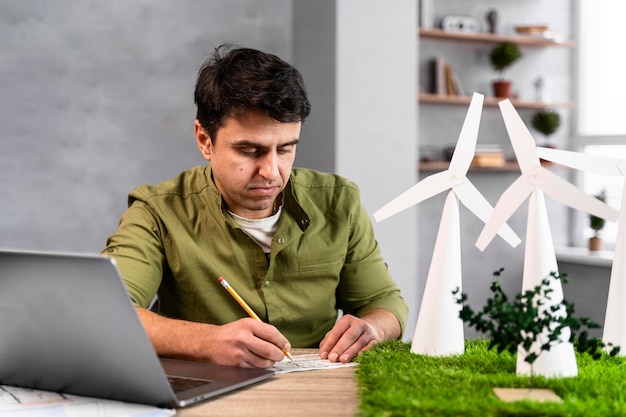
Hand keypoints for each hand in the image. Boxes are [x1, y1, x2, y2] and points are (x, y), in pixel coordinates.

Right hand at [136, 308, 290, 367]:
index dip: (282, 341)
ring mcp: (239, 352)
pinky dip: (260, 367)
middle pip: (269, 349)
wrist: (207, 343)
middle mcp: (243, 338)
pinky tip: (260, 363)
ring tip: (270, 359)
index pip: (272, 333)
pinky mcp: (235, 364)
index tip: (286, 346)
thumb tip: (281, 343)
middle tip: (281, 355)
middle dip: (279, 355)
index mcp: (248, 325)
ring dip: (270, 362)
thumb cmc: (229, 333)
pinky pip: (254, 368)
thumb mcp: (245, 325)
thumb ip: (262, 331)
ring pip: (263, 362)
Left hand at [318, 308, 401, 362]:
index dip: (329, 343)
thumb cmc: (350, 333)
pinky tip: (359, 356)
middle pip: (348, 336)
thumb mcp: (339, 332)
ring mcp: (368, 332)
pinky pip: (371, 346)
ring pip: (359, 342)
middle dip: (339, 348)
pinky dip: (365, 351)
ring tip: (343, 360)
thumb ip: (329, 340)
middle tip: (332, 358)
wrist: (370, 329)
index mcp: (347, 320)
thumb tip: (323, 351)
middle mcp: (358, 324)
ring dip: (350, 352)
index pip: (337, 332)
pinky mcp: (376, 340)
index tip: (323, 354)